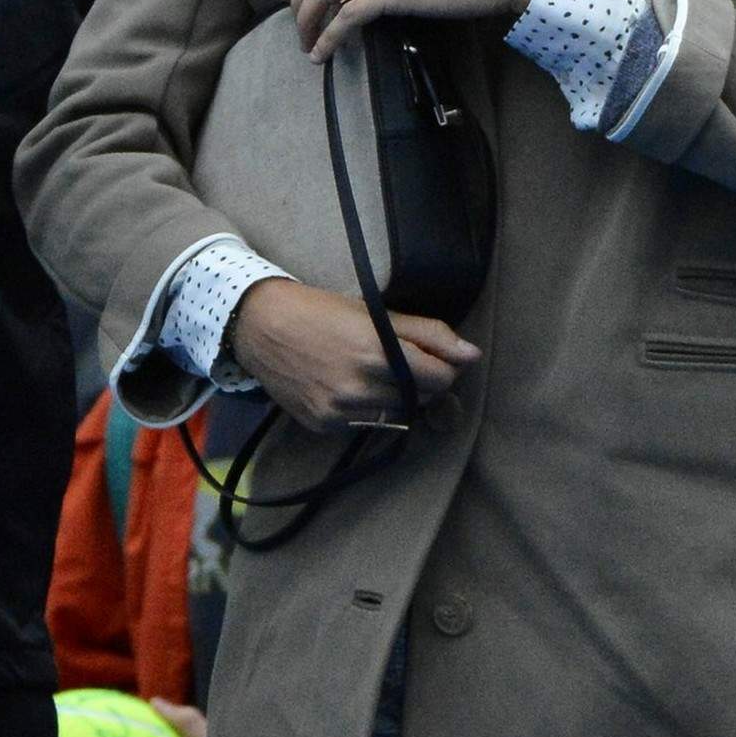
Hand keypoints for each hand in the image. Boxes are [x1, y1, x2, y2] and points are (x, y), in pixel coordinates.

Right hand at [231, 277, 478, 431]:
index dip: (444, 365)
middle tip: (402, 361)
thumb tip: (473, 354)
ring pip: (399, 416)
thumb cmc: (321, 311)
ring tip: (377, 373)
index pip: (442, 377)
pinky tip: (351, 386)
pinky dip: (370, 409)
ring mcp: (341, 411)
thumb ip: (429, 333)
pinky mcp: (325, 425)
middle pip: (424, 398)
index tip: (432, 355)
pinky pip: (367, 424)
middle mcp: (360, 387)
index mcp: (378, 352)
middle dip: (423, 381)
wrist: (262, 327)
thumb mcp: (376, 312)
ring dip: (399, 397)